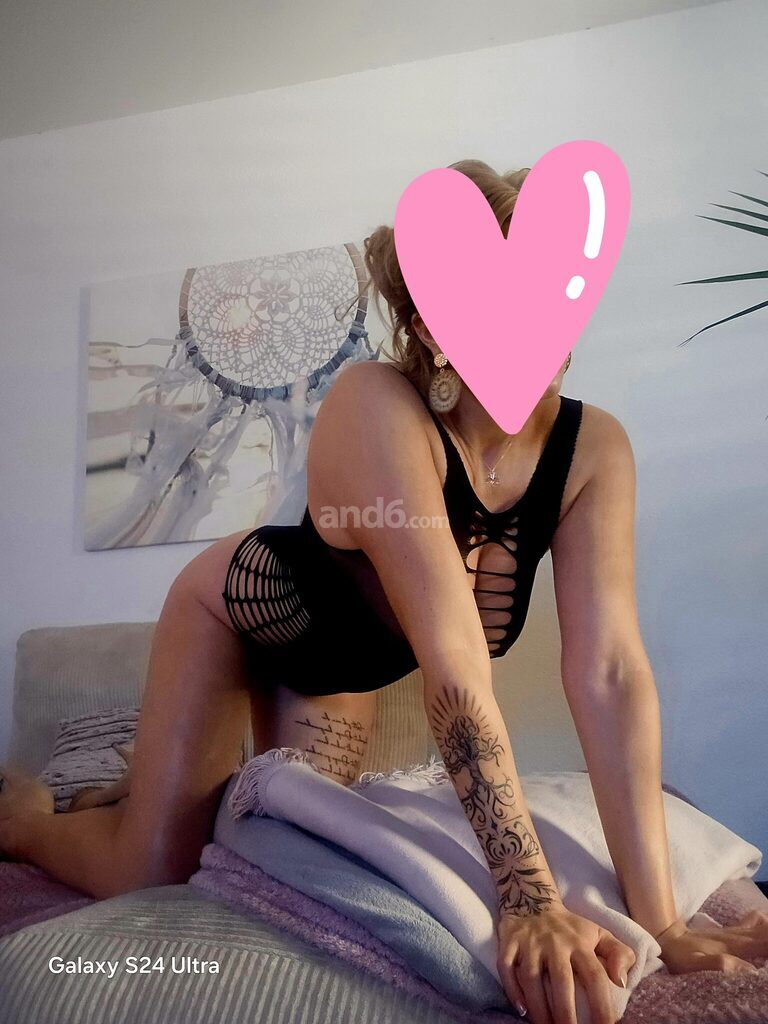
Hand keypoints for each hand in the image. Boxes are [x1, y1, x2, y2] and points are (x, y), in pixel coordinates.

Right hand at [496, 903, 635, 1023]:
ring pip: (531, 978)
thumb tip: (621, 981)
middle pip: (561, 981)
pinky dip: (511, 989)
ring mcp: (529, 942)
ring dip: (538, 1008)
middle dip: (565, 1014)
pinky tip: (521, 1009)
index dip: (602, 1006)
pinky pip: (505, 967)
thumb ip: (620, 954)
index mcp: (580, 943)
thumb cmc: (570, 927)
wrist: (532, 898)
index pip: (594, 976)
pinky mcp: (509, 941)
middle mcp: (554, 943)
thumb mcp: (599, 934)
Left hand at [657, 910, 767, 974]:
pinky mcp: (726, 932)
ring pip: (757, 928)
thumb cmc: (681, 955)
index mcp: (733, 946)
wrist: (666, 936)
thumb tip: (746, 968)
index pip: (762, 944)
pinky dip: (758, 921)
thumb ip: (721, 964)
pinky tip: (761, 916)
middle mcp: (735, 938)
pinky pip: (747, 924)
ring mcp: (731, 933)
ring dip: (767, 927)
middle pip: (763, 935)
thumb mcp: (697, 964)